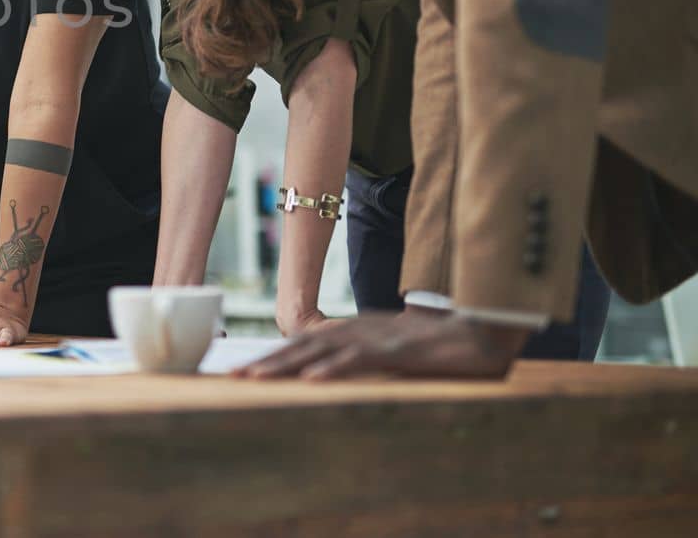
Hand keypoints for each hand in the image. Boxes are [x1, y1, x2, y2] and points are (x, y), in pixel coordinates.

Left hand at [236, 308, 530, 379]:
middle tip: (230, 376)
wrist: (479, 328)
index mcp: (352, 331)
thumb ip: (360, 356)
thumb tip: (330, 372)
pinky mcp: (397, 350)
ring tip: (255, 378)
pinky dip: (334, 370)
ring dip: (286, 366)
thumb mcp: (388, 348)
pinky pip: (359, 361)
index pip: (303, 344)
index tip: (241, 370)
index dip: (271, 357)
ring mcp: (375, 339)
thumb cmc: (434, 342)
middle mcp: (356, 330)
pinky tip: (312, 381)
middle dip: (265, 362)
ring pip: (320, 352)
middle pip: (301, 346)